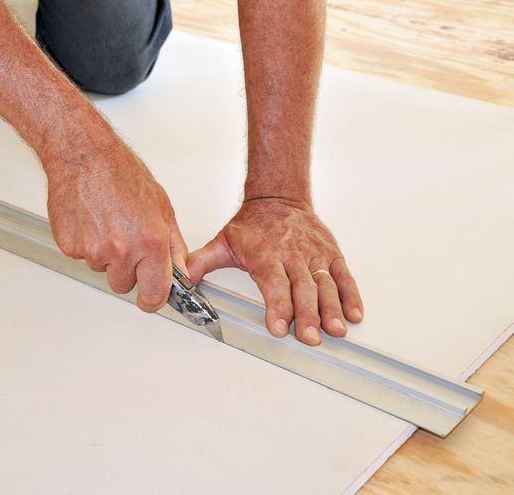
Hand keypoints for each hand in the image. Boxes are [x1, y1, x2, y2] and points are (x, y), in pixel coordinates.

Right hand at [44, 115, 187, 312]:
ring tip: (108, 221)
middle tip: (126, 239)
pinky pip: (82, 256)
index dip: (153, 298)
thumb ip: (173, 246)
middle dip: (128, 269)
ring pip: (102, 269)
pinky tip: (92, 219)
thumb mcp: (162, 208)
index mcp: (150, 243)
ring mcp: (93, 250)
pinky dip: (86, 243)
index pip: (154, 295)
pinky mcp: (70, 246)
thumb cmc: (121, 173)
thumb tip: (179, 271)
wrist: (84, 156)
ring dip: (106, 254)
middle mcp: (122, 250)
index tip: (151, 297)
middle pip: (124, 285)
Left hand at [188, 198, 362, 344]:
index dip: (277, 306)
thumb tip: (178, 280)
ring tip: (336, 329)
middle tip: (311, 337)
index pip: (274, 283)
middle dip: (308, 315)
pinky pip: (343, 275)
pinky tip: (354, 313)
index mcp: (266, 255)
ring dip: (332, 308)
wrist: (279, 197)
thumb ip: (201, 262)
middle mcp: (292, 256)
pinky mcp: (330, 254)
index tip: (279, 326)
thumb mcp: (223, 241)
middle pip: (302, 289)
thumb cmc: (253, 224)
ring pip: (325, 284)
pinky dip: (351, 294)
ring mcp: (314, 256)